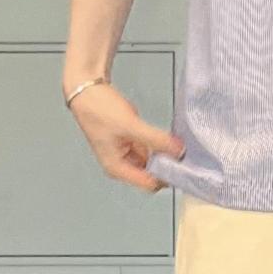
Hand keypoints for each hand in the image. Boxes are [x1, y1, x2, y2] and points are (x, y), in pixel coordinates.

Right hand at [67, 81, 185, 193]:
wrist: (87, 89)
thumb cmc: (99, 110)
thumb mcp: (130, 125)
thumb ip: (156, 139)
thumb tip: (180, 151)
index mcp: (117, 168)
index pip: (149, 184)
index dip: (167, 176)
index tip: (183, 165)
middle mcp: (121, 164)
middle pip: (152, 174)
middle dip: (167, 165)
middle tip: (185, 154)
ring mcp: (126, 152)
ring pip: (152, 160)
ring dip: (164, 154)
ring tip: (179, 145)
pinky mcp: (129, 141)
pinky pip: (149, 148)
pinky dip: (158, 144)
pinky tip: (169, 138)